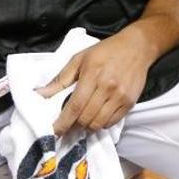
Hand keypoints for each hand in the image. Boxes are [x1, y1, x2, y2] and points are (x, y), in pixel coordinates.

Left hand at [36, 27, 154, 135]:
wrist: (137, 47)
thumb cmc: (105, 51)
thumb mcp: (80, 59)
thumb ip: (60, 79)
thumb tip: (41, 94)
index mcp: (92, 74)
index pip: (75, 106)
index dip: (63, 122)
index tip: (54, 131)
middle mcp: (107, 87)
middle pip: (86, 118)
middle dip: (74, 124)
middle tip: (70, 121)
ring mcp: (120, 96)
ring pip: (98, 124)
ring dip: (87, 125)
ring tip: (84, 118)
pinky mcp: (130, 102)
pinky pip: (112, 122)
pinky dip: (102, 123)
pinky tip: (98, 114)